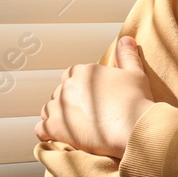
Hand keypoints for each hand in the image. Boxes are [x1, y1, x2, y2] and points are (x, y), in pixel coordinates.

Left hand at [36, 36, 155, 158]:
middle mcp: (68, 86)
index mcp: (84, 72)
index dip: (79, 87)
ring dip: (57, 116)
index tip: (89, 98)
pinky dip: (46, 133)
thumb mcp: (135, 74)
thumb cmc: (136, 102)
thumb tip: (126, 39)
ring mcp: (60, 107)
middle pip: (60, 92)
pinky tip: (55, 137)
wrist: (133, 128)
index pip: (71, 75)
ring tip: (71, 126)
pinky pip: (41, 129)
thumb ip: (127, 55)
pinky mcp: (56, 127)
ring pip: (48, 109)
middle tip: (83, 115)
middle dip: (68, 102)